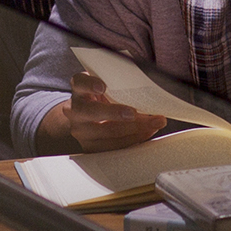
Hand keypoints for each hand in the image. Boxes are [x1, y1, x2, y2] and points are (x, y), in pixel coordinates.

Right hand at [41, 72, 166, 151]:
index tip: (102, 87)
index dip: (90, 85)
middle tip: (133, 113)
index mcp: (79, 90)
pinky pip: (114, 146)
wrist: (84, 119)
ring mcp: (81, 131)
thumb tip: (148, 85)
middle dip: (115, 113)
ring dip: (135, 128)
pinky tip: (148, 131)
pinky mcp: (90, 147)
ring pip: (107, 132)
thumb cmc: (100, 98)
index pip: (80, 83)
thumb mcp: (103, 86)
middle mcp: (75, 110)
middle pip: (92, 111)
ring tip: (155, 122)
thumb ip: (116, 83)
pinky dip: (134, 138)